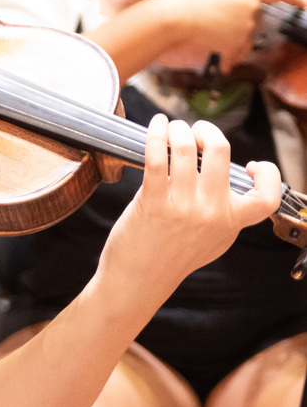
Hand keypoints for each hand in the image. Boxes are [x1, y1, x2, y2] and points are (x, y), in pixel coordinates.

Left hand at [101, 115, 280, 292]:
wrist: (138, 280)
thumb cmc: (172, 256)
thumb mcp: (212, 238)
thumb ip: (224, 211)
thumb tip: (226, 179)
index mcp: (231, 222)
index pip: (267, 197)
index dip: (268, 174)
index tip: (250, 165)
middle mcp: (211, 213)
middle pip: (219, 150)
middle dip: (206, 130)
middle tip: (195, 132)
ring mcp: (182, 207)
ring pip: (184, 147)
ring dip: (177, 129)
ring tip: (171, 129)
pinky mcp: (152, 202)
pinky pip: (156, 157)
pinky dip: (156, 134)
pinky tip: (155, 126)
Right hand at [162, 0, 306, 70]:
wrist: (181, 15)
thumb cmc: (195, 4)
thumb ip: (239, 8)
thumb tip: (245, 30)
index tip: (304, 4)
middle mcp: (252, 8)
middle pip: (256, 23)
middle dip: (243, 29)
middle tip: (221, 27)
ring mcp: (247, 25)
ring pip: (246, 40)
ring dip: (233, 45)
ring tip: (214, 40)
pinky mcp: (238, 41)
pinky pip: (238, 53)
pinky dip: (230, 59)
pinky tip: (225, 64)